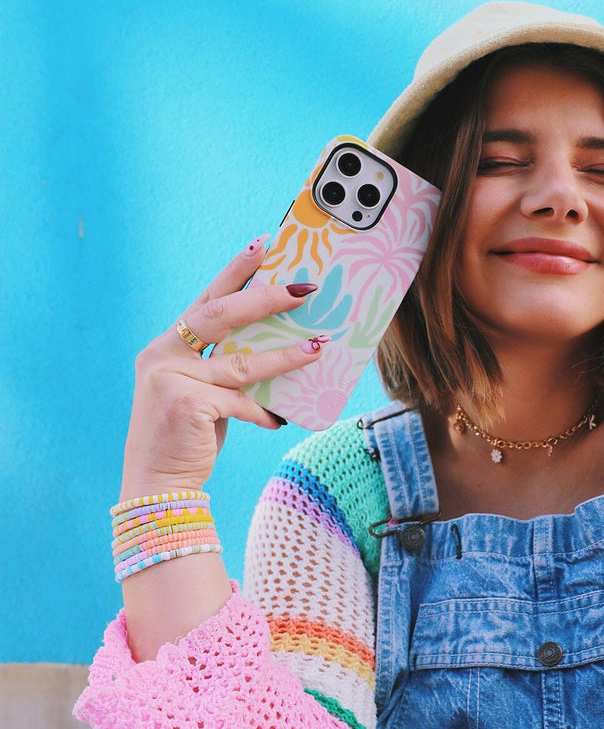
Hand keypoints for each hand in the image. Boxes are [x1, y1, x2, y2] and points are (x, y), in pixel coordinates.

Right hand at [119, 236, 326, 498]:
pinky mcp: (189, 406)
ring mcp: (173, 379)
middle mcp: (163, 355)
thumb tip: (278, 346)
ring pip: (242, 362)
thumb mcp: (202, 392)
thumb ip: (225, 368)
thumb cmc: (187, 436)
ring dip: (285, 355)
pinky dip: (265, 412)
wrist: (158, 484)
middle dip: (266, 299)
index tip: (264, 245)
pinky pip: (243, 403)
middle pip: (222, 315)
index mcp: (166, 345)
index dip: (236, 271)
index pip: (207, 299)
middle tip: (304, 289)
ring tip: (319, 347)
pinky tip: (282, 419)